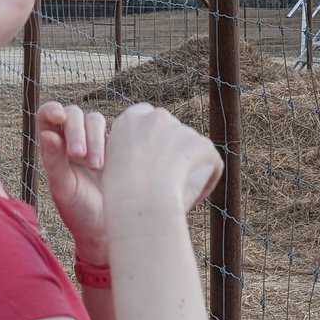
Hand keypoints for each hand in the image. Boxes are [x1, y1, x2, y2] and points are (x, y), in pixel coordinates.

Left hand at [36, 101, 109, 264]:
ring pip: (95, 120)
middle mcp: (73, 141)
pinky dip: (114, 139)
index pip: (47, 116)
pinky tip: (114, 160)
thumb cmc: (79, 213)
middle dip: (76, 130)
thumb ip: (54, 162)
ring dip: (95, 137)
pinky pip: (118, 131)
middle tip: (79, 156)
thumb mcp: (63, 190)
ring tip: (96, 166)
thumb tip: (47, 134)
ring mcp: (97, 143)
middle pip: (73, 114)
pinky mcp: (118, 149)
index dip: (52, 109)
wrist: (108, 232)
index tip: (58, 117)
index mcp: (53, 148)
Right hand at [101, 105, 222, 219]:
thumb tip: (140, 162)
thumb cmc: (120, 196)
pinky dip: (207, 179)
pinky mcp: (201, 143)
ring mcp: (179, 128)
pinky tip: (196, 196)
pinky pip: (210, 160)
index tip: (150, 161)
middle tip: (167, 179)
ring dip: (188, 164)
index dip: (150, 140)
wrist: (138, 202)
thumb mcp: (109, 170)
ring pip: (191, 146)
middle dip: (172, 149)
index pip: (145, 118)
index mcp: (129, 121)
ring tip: (180, 191)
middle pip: (170, 129)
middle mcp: (155, 117)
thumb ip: (125, 156)